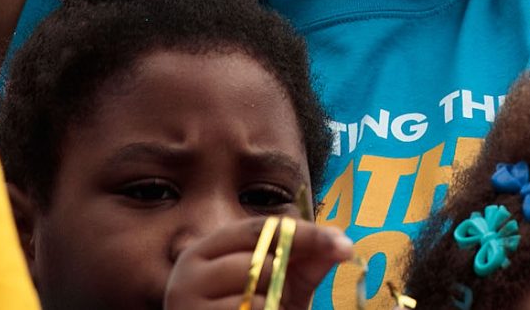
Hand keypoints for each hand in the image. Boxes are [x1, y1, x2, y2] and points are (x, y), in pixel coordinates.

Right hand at [164, 216, 350, 309]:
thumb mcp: (279, 283)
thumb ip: (306, 260)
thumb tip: (343, 243)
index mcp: (206, 250)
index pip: (259, 229)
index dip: (303, 234)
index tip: (342, 244)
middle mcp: (187, 274)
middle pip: (258, 262)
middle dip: (283, 280)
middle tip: (283, 296)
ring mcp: (186, 304)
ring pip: (256, 296)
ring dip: (276, 306)